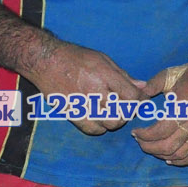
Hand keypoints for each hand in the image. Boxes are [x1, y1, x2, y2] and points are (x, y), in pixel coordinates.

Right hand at [27, 40, 143, 134]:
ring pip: (110, 124)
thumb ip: (122, 75)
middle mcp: (94, 91)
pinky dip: (101, 128)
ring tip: (113, 113)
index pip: (131, 95)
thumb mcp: (102, 59)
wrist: (46, 62)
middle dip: (128, 111)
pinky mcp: (72, 114)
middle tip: (126, 106)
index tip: (140, 100)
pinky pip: (93, 129)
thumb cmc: (75, 57)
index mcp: (104, 75)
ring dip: (116, 120)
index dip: (140, 100)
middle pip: (123, 112)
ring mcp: (83, 104)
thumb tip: (142, 86)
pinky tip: (100, 120)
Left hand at [132, 61, 187, 164]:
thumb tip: (138, 95)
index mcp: (184, 107)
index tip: (135, 132)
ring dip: (162, 155)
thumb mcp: (169, 74)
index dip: (145, 135)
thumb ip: (152, 84)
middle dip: (149, 147)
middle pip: (169, 146)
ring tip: (151, 148)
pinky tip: (169, 158)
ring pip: (180, 154)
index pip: (161, 130)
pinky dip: (181, 161)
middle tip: (139, 141)